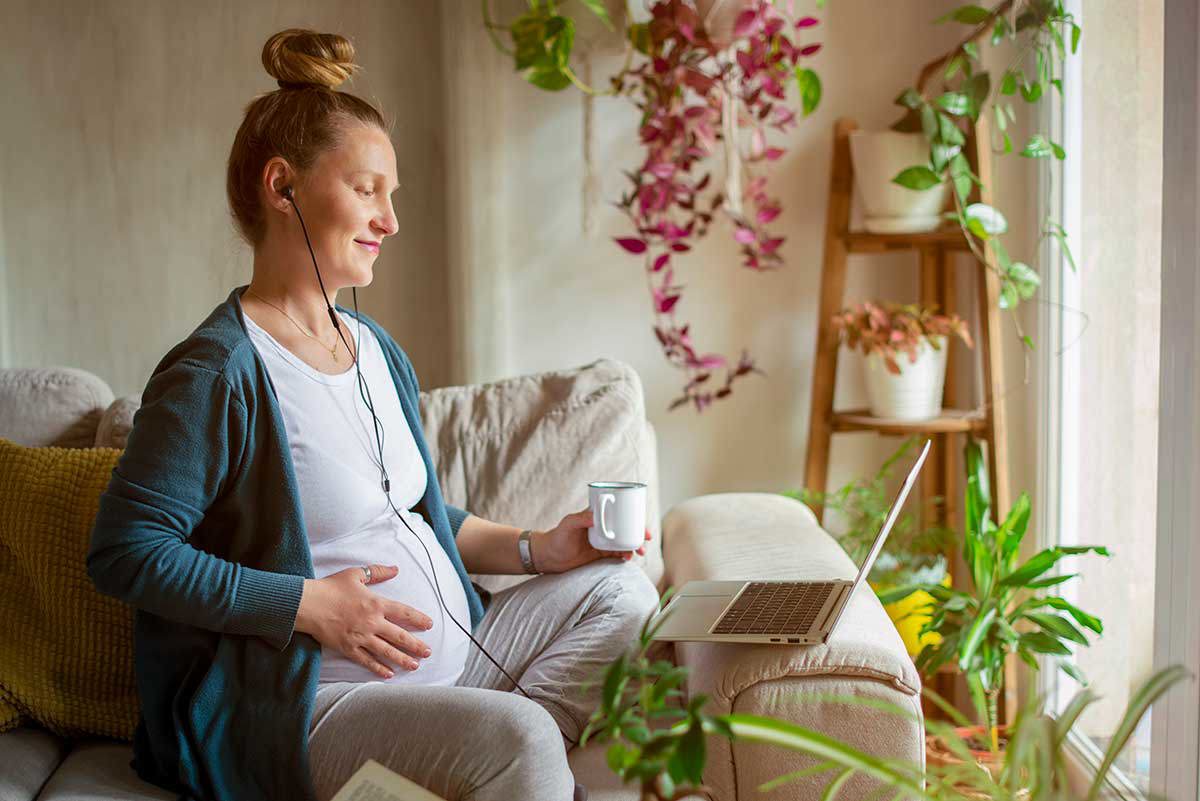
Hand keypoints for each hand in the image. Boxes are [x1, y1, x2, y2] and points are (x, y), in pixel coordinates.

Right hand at [294, 564, 434, 678]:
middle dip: (416, 645)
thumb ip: (377, 572)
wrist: (308, 604)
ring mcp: (361, 637)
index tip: (429, 624)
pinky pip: (367, 661)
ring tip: (415, 666)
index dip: (419, 619)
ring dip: (402, 659)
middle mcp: (372, 622)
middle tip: (428, 652)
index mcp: (376, 603)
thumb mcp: (356, 574)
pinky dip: (379, 668)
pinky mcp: (348, 648)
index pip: (404, 613)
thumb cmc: (331, 587)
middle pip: (400, 636)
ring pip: (387, 651)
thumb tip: (395, 569)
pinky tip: (389, 674)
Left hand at [532, 508, 651, 573]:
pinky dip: (625, 556)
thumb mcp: (568, 525)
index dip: (635, 519)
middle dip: (639, 534)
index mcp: (598, 517)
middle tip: (645, 542)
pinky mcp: (600, 555)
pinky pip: (617, 555)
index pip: (620, 515)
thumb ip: (579, 518)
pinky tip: (627, 559)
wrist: (549, 557)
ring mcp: (603, 542)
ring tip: (638, 553)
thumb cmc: (557, 537)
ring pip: (624, 543)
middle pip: (627, 529)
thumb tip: (595, 517)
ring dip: (634, 547)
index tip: (643, 526)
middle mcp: (603, 529)